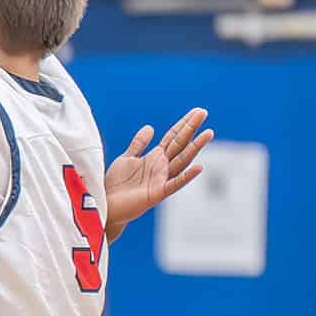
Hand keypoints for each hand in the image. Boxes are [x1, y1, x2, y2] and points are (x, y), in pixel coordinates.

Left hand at [104, 109, 212, 240]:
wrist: (107, 205)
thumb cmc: (116, 184)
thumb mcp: (127, 158)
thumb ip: (139, 144)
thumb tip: (150, 127)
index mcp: (155, 158)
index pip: (173, 137)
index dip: (184, 124)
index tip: (197, 111)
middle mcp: (161, 167)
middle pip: (180, 144)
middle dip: (191, 128)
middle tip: (204, 112)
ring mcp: (161, 180)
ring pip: (182, 161)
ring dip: (195, 147)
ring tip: (208, 133)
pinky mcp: (157, 194)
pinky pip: (174, 184)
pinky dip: (186, 177)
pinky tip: (198, 167)